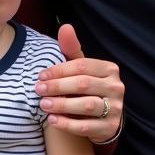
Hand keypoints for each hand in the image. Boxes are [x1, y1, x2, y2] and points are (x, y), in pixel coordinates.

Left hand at [35, 24, 123, 143]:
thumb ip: (71, 50)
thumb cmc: (86, 89)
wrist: (101, 119)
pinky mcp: (110, 128)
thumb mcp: (80, 69)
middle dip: (58, 86)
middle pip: (83, 84)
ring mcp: (115, 108)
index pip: (81, 66)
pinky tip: (52, 120)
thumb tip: (65, 27)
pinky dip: (67, 124)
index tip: (41, 75)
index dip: (59, 70)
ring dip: (62, 105)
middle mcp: (116, 87)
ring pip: (87, 105)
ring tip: (43, 104)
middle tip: (38, 89)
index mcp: (109, 69)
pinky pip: (87, 126)